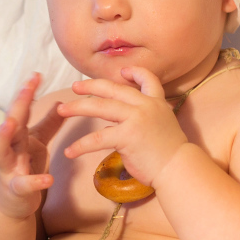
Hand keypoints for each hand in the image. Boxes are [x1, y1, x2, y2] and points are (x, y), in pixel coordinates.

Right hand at [0, 74, 61, 218]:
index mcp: (16, 136)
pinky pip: (22, 185)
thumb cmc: (21, 168)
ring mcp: (7, 168)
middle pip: (10, 123)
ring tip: (11, 123)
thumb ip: (48, 124)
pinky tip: (48, 179)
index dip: (27, 92)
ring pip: (1, 150)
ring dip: (4, 136)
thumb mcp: (35, 144)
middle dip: (17, 104)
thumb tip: (60, 100)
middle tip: (26, 87)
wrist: (6, 204)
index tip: (37, 74)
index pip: (21, 109)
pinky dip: (34, 182)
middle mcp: (8, 148)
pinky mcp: (14, 190)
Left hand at [57, 66, 186, 186]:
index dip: (134, 72)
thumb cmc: (169, 154)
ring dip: (78, 107)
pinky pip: (97, 138)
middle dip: (90, 86)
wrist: (178, 168)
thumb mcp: (161, 126)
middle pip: (113, 89)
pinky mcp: (127, 136)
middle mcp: (146, 105)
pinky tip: (69, 151)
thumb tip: (115, 124)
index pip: (147, 78)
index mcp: (156, 102)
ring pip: (100, 107)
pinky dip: (81, 145)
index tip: (121, 71)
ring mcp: (136, 118)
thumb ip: (142, 119)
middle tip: (74, 87)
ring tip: (62, 110)